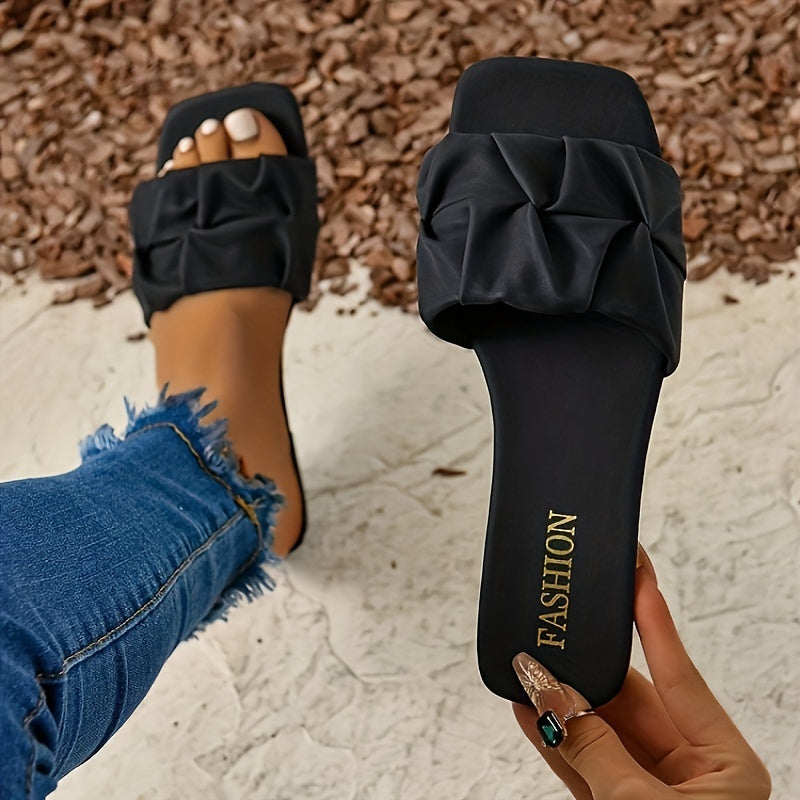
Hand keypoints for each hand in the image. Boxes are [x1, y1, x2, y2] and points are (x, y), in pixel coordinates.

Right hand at [511, 547, 770, 798]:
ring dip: (560, 704)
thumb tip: (547, 691)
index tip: (638, 570)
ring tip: (527, 667)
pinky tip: (527, 711)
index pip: (681, 674)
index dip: (654, 619)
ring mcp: (650, 792)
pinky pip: (582, 763)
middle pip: (630, 700)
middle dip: (586, 667)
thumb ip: (593, 746)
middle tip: (555, 625)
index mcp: (724, 766)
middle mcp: (689, 774)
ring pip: (599, 731)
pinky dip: (553, 740)